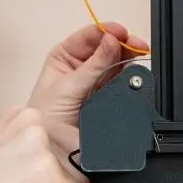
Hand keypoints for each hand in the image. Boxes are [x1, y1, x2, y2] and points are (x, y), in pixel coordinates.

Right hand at [0, 107, 88, 182]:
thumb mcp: (11, 163)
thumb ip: (42, 160)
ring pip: (80, 177)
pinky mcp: (49, 171)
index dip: (70, 167)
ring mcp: (40, 145)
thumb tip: (84, 175)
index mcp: (21, 117)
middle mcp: (31, 123)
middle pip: (75, 156)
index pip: (63, 138)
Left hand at [28, 22, 148, 182]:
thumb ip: (94, 64)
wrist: (52, 151)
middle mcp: (83, 69)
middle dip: (123, 44)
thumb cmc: (45, 119)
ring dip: (129, 59)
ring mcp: (97, 84)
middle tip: (136, 45)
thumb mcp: (68, 85)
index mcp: (65, 58)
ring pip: (118, 64)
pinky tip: (135, 74)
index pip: (90, 36)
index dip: (106, 31)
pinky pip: (123, 84)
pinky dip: (131, 78)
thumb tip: (112, 41)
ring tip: (137, 56)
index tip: (120, 33)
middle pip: (108, 48)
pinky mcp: (109, 100)